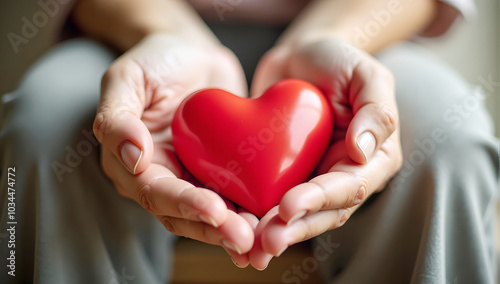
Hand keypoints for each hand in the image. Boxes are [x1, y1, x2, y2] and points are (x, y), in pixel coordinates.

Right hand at [94, 33, 253, 255]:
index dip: (184, 203)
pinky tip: (272, 224)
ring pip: (211, 214)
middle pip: (184, 213)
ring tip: (262, 240)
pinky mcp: (219, 173)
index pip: (155, 191)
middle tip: (245, 238)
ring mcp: (191, 178)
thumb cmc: (155, 61)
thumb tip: (131, 156)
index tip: (214, 209)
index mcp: (131, 163)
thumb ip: (118, 116)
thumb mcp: (127, 78)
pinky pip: (234, 196)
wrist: (192, 55)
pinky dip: (251, 212)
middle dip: (215, 228)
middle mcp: (161, 178)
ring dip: (235, 230)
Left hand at [245, 38, 401, 268]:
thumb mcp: (365, 74)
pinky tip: (236, 226)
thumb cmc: (337, 61)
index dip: (320, 200)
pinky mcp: (284, 176)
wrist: (300, 58)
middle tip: (266, 241)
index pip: (349, 186)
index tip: (290, 207)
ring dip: (274, 231)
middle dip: (295, 228)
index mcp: (372, 158)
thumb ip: (375, 110)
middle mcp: (343, 175)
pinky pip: (271, 198)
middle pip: (323, 212)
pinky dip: (256, 215)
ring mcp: (313, 178)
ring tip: (250, 246)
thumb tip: (362, 153)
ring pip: (297, 215)